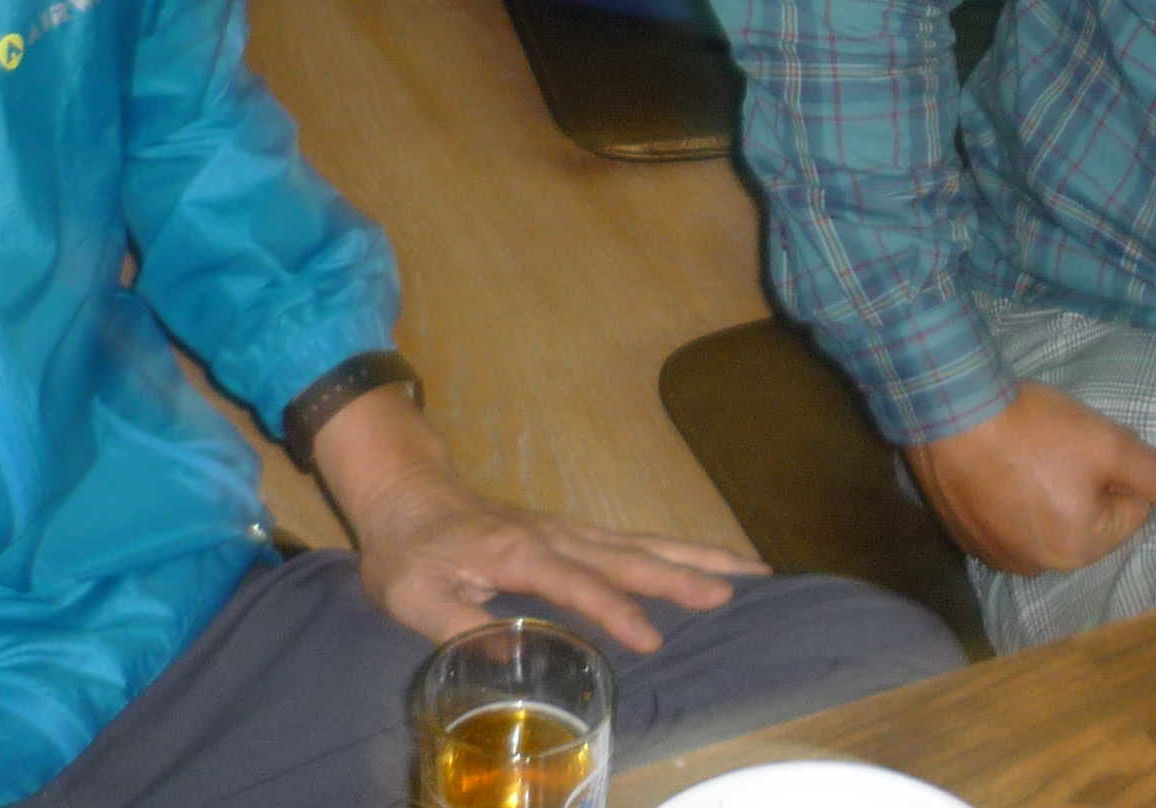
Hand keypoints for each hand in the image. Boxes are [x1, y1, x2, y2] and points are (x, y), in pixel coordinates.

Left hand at [317, 388, 763, 650]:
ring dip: (695, 556)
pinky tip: (702, 562)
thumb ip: (460, 627)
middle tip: (735, 591)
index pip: (578, 585)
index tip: (652, 640)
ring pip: (640, 543)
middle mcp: (554, 535)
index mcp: (518, 552)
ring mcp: (567, 531)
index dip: (615, 613)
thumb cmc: (408, 550)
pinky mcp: (570, 534)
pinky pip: (631, 543)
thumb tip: (513, 660)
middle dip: (683, 574)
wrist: (407, 495)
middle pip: (629, 556)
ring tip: (749, 569)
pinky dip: (674, 551)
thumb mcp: (413, 596)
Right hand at [903, 381, 1155, 578]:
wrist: (948, 413)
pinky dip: (1006, 500)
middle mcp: (1037, 566)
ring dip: (1043, 495)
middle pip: (1085, 523)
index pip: (1128, 513)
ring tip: (1024, 453)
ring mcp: (995, 555)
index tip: (1088, 446)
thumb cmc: (1035, 429)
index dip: (1116, 473)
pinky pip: (1004, 522)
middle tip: (1057, 447)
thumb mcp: (1108, 444)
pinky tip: (996, 466)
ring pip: (1044, 523)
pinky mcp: (964, 537)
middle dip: (1080, 487)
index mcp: (1078, 549)